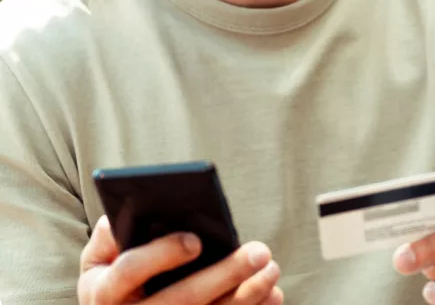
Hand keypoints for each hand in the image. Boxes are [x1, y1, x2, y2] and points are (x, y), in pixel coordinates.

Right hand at [78, 215, 282, 304]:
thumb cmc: (106, 276)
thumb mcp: (96, 256)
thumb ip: (110, 232)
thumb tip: (139, 206)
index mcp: (103, 292)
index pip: (130, 271)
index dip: (162, 255)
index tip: (196, 240)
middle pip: (181, 300)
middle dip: (224, 275)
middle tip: (260, 252)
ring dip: (245, 297)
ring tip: (271, 270)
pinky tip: (271, 296)